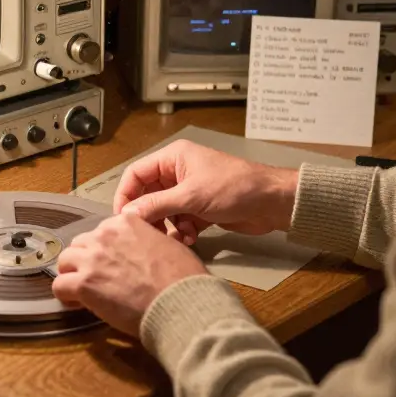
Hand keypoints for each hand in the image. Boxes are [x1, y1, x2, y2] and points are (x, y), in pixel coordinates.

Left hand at [52, 213, 208, 335]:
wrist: (179, 302)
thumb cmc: (181, 279)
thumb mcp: (168, 244)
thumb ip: (146, 239)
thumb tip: (141, 250)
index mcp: (125, 223)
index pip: (101, 232)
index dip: (104, 250)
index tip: (110, 264)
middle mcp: (105, 235)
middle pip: (80, 244)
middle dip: (86, 260)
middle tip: (97, 278)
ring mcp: (92, 258)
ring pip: (65, 261)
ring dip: (73, 274)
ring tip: (84, 291)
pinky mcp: (84, 283)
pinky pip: (59, 286)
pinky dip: (66, 296)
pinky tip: (78, 303)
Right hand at [112, 140, 299, 244]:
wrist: (272, 203)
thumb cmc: (237, 187)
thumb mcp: (191, 196)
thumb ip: (156, 205)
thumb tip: (128, 214)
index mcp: (173, 158)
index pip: (136, 174)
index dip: (126, 196)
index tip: (123, 219)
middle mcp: (178, 172)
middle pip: (148, 196)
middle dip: (150, 216)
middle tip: (150, 234)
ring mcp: (190, 191)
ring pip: (164, 212)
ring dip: (168, 227)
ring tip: (179, 236)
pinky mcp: (200, 209)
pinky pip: (179, 222)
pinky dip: (182, 232)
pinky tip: (191, 238)